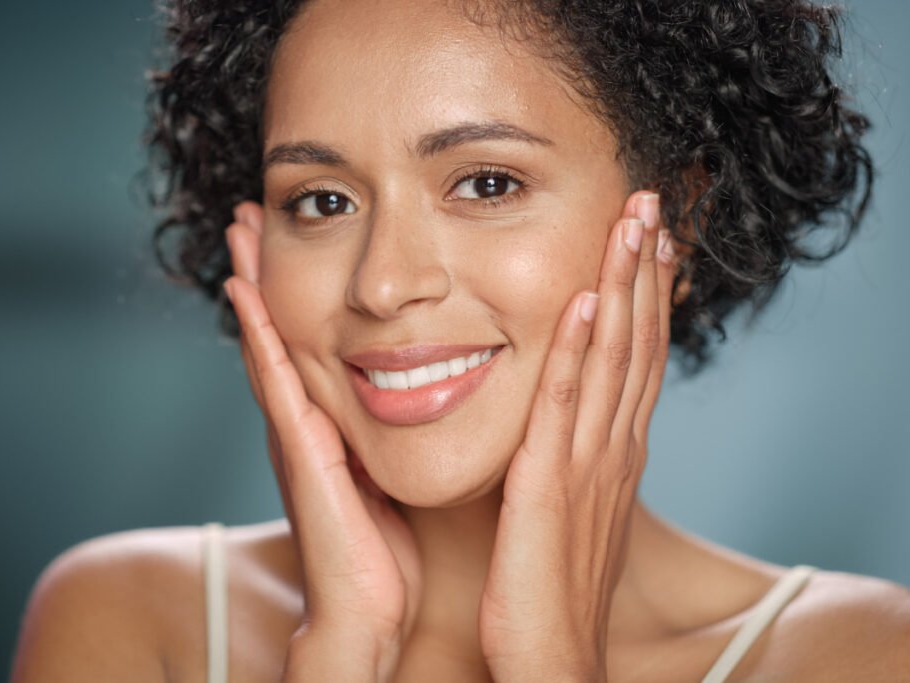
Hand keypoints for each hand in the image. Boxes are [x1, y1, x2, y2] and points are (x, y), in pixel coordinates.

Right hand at [224, 203, 422, 681]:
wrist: (366, 613)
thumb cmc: (382, 553)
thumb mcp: (388, 480)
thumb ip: (390, 442)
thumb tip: (423, 404)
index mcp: (329, 426)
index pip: (310, 344)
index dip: (298, 292)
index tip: (297, 237)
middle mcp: (304, 422)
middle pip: (282, 331)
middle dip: (265, 273)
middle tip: (251, 212)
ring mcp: (295, 434)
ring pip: (271, 343)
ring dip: (255, 285)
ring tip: (241, 229)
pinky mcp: (299, 452)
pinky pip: (277, 383)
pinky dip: (258, 336)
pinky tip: (246, 293)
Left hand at [478, 192, 675, 681]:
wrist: (554, 651)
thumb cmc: (555, 582)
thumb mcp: (574, 504)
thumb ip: (573, 455)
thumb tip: (566, 421)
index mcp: (617, 451)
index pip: (639, 358)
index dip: (648, 296)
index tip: (652, 241)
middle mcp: (615, 446)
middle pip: (638, 343)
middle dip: (645, 271)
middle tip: (651, 203)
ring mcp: (588, 461)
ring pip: (614, 359)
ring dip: (624, 288)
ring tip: (633, 223)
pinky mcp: (550, 480)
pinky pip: (566, 404)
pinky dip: (579, 351)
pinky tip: (583, 302)